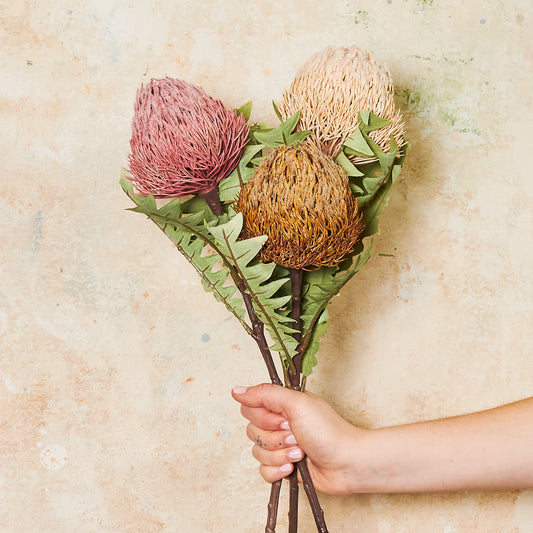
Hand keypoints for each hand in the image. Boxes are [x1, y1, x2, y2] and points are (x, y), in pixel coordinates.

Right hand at [232, 383, 366, 494]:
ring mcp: (281, 446)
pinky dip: (278, 470)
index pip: (250, 408)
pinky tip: (293, 467)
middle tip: (295, 435)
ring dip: (279, 454)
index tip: (283, 419)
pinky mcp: (283, 466)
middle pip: (252, 431)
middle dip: (274, 437)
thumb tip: (237, 391)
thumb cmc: (329, 431)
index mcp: (282, 405)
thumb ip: (265, 394)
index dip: (263, 417)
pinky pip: (263, 471)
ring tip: (300, 452)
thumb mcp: (296, 403)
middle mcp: (279, 424)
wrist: (347, 463)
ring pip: (257, 452)